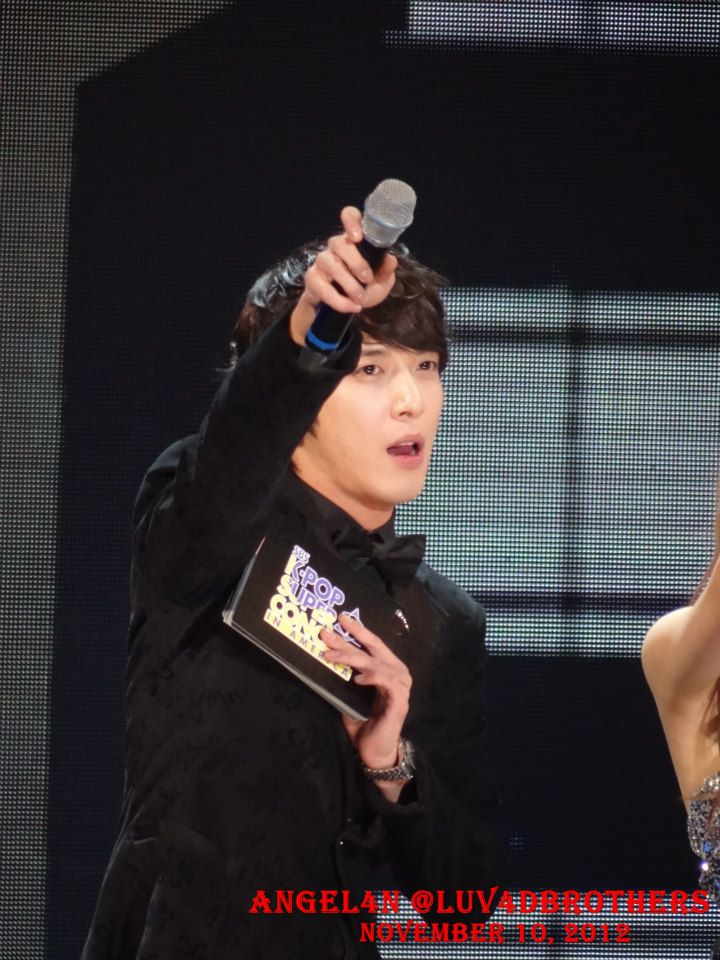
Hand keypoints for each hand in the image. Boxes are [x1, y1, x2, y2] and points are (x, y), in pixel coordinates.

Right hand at [289, 206, 397, 345]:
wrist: (343, 307)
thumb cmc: (363, 287)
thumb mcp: (380, 282)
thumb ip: (385, 271)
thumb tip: (391, 260)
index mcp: (354, 240)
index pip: (349, 217)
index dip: (351, 221)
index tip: (358, 237)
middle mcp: (336, 247)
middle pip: (339, 243)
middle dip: (356, 263)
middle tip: (368, 279)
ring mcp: (322, 261)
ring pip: (331, 265)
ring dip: (349, 284)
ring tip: (360, 298)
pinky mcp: (312, 279)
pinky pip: (323, 288)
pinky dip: (340, 301)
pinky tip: (352, 307)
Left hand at [321, 612, 411, 796]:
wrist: (375, 751)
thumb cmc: (363, 722)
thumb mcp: (349, 694)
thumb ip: (344, 677)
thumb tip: (325, 655)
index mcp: (387, 668)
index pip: (372, 644)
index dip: (357, 630)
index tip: (340, 618)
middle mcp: (397, 672)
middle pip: (374, 648)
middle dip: (350, 637)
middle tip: (327, 632)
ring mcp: (401, 686)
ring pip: (376, 662)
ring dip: (351, 657)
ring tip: (330, 655)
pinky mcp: (400, 700)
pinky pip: (387, 681)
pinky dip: (372, 676)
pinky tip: (357, 679)